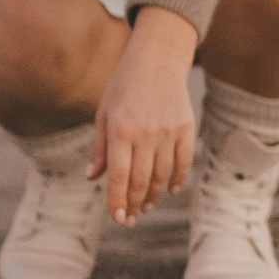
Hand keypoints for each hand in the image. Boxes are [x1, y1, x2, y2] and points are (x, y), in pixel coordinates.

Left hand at [93, 13, 197, 222]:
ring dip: (154, 196)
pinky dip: (178, 179)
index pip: (118, 176)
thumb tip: (92, 177)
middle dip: (133, 204)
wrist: (157, 59)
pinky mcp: (186, 128)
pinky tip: (170, 190)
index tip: (117, 218)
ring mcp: (168, 131)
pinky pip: (183, 162)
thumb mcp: (104, 114)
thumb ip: (100, 148)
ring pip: (162, 176)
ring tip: (146, 206)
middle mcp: (145, 133)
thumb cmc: (124, 87)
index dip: (116, 202)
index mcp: (120, 131)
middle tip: (129, 219)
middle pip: (140, 181)